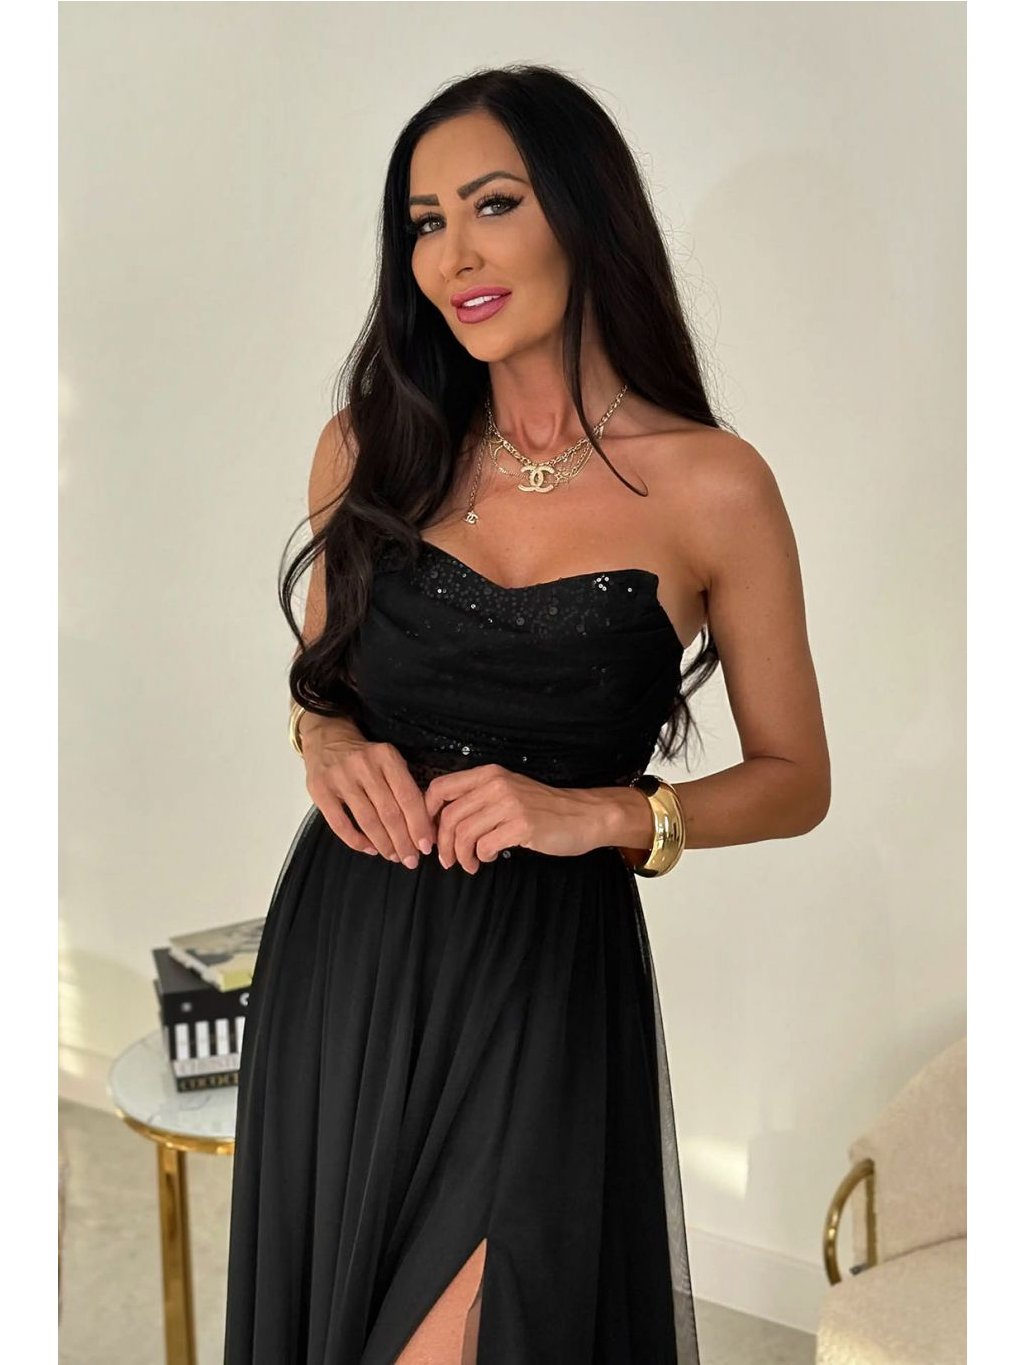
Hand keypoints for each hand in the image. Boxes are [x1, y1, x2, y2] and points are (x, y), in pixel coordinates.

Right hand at [303, 725, 435, 866]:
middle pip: (389, 812)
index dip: (419, 824)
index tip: (426, 845)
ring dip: (383, 844)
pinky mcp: (319, 790)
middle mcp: (364, 765)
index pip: (408, 796)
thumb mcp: (388, 760)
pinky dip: (357, 841)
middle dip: (403, 841)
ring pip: (367, 820)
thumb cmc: (364, 756)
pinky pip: (340, 824)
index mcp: (386, 756)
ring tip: (394, 856)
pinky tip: (370, 849)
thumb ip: (403, 786)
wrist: (327, 737)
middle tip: (411, 859)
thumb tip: (423, 827)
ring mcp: (340, 777)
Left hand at [423, 764, 609, 872]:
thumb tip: (443, 822)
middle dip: (443, 844)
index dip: (427, 813)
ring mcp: (510, 804)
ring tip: (469, 864)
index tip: (430, 833)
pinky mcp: (522, 825)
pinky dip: (480, 857)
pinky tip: (488, 859)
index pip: (441, 787)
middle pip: (450, 816)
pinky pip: (485, 845)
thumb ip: (479, 799)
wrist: (585, 815)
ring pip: (464, 833)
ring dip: (461, 855)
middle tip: (447, 860)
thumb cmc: (544, 809)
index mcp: (489, 774)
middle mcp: (497, 784)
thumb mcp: (508, 792)